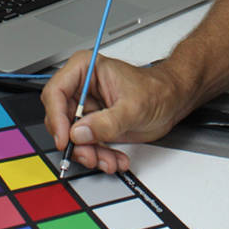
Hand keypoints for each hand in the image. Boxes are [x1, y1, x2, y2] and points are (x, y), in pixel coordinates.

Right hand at [41, 52, 185, 172]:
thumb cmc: (157, 90)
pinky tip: (114, 158)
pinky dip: (99, 156)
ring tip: (109, 160)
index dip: (56, 117)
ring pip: (72, 137)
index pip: (55, 92)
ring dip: (90, 153)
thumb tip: (79, 133)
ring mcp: (87, 108)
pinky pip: (86, 145)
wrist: (172, 101)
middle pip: (60, 118)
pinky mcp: (94, 125)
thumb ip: (106, 122)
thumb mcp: (133, 107)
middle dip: (76, 142)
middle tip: (90, 155)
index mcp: (86, 69)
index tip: (65, 138)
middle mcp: (82, 88)